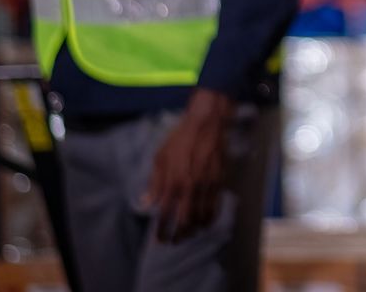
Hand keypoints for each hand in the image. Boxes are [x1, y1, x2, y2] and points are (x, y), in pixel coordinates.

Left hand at [144, 88, 232, 243]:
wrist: (207, 124)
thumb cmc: (180, 138)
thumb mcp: (160, 157)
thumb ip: (154, 182)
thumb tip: (146, 203)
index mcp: (173, 182)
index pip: (165, 215)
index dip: (161, 231)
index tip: (159, 241)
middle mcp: (190, 188)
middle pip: (185, 222)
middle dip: (178, 236)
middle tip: (173, 242)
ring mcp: (207, 187)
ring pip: (203, 218)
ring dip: (194, 230)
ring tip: (188, 234)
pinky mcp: (220, 182)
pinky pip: (216, 207)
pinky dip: (210, 218)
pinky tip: (204, 222)